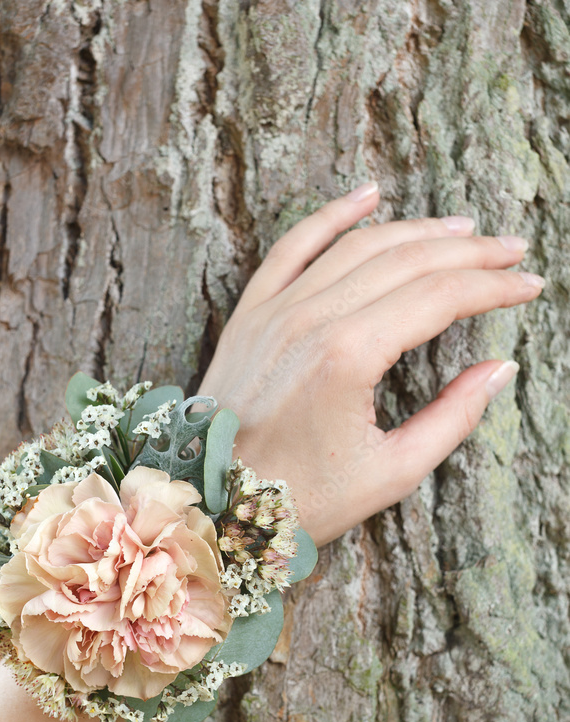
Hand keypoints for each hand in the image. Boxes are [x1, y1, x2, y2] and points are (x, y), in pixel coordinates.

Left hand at [199, 182, 542, 546]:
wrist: (213, 505)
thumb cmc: (300, 500)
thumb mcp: (390, 474)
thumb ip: (452, 418)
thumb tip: (499, 369)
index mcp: (347, 359)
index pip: (439, 297)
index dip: (492, 287)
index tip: (528, 286)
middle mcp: (309, 320)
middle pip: (406, 261)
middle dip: (469, 253)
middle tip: (511, 251)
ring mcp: (274, 311)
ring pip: (357, 246)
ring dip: (417, 230)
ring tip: (463, 229)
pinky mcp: (249, 314)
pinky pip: (293, 246)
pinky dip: (332, 215)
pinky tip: (368, 195)